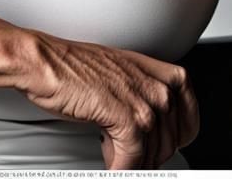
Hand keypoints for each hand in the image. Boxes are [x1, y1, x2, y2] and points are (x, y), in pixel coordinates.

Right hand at [15, 31, 198, 169]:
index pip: (187, 99)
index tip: (171, 140)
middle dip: (152, 152)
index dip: (181, 126)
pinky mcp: (124, 117)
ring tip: (116, 157)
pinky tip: (112, 166)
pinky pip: (134, 158)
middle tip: (129, 154)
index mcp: (148, 67)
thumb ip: (133, 93)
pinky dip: (123, 168)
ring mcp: (140, 98)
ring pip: (155, 150)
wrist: (44, 63)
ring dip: (135, 162)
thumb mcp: (112, 73)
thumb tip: (141, 123)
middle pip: (172, 134)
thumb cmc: (68, 66)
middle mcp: (149, 81)